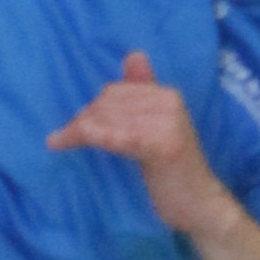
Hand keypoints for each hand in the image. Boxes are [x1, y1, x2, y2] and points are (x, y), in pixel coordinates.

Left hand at [47, 51, 233, 241]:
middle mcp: (169, 101)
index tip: (75, 126)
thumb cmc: (172, 172)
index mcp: (167, 94)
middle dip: (83, 119)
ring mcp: (168, 123)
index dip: (91, 109)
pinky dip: (92, 137)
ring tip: (60, 141)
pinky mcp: (163, 145)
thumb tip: (133, 54)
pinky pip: (117, 135)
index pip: (116, 91)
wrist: (199, 205)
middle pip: (109, 102)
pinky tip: (66, 142)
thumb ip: (144, 93)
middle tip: (63, 138)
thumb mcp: (156, 127)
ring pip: (108, 117)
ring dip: (78, 129)